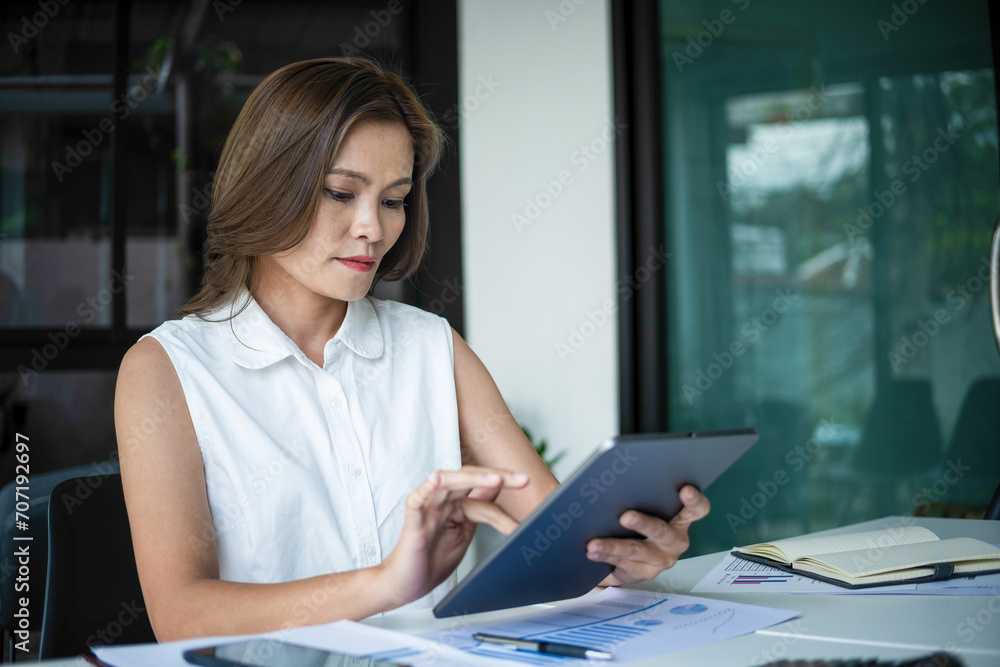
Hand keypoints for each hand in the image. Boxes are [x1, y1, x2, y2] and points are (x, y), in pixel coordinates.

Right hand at [378, 466, 526, 607]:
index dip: (507, 495)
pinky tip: (437, 481)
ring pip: (448, 481)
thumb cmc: (433, 560)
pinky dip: (427, 488)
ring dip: (472, 478)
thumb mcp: (465, 534)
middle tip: (523, 480)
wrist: (407, 585)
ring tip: (495, 479)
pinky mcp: (413, 520)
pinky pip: (417, 499)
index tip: (530, 497)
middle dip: (497, 476)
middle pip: (469, 479)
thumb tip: (503, 495)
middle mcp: (443, 500)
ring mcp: (427, 507)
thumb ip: (481, 514)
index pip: (484, 494)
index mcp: (456, 504)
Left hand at [586, 485, 709, 585]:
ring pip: (637, 550)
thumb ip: (640, 496)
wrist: (631, 557)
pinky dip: (606, 555)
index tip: (685, 490)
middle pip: (663, 532)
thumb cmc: (640, 525)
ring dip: (614, 546)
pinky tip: (592, 551)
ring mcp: (661, 559)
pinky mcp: (645, 572)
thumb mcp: (646, 508)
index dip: (694, 501)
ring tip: (594, 543)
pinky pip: (623, 563)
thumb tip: (613, 481)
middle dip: (644, 524)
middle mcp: (675, 540)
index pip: (697, 510)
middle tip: (625, 516)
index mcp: (680, 519)